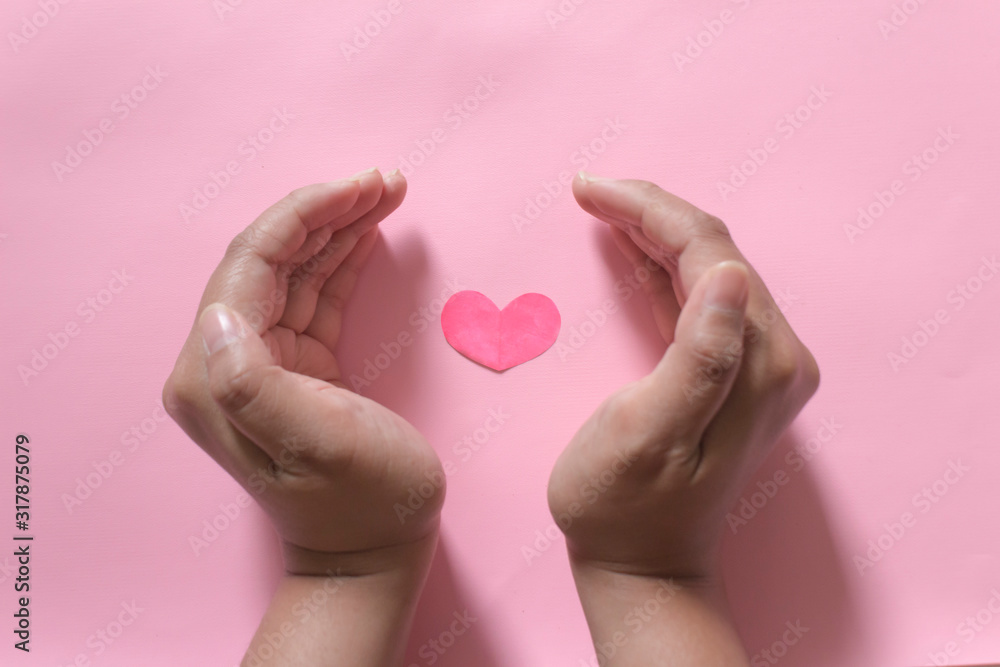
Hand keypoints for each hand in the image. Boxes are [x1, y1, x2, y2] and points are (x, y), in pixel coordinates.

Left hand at [162, 168, 444, 575]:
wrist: (375, 551)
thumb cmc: (362, 501)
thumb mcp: (317, 443)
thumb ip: (254, 381)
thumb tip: (218, 314)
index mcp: (216, 374)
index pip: (253, 263)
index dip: (307, 214)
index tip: (366, 184)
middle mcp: (225, 361)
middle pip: (271, 258)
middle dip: (327, 211)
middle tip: (387, 181)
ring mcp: (258, 363)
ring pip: (294, 271)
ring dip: (338, 229)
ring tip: (387, 194)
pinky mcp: (293, 367)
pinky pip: (312, 297)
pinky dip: (340, 261)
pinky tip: (367, 235)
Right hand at [547, 173, 818, 664]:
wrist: (641, 564)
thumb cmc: (623, 507)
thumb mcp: (647, 434)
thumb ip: (699, 357)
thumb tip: (730, 275)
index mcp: (757, 362)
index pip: (707, 251)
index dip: (646, 209)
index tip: (586, 186)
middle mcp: (775, 356)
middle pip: (713, 250)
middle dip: (649, 210)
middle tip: (587, 187)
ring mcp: (760, 364)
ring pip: (708, 267)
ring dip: (654, 231)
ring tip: (600, 204)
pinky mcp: (737, 373)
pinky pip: (701, 297)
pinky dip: (662, 265)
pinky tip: (632, 247)